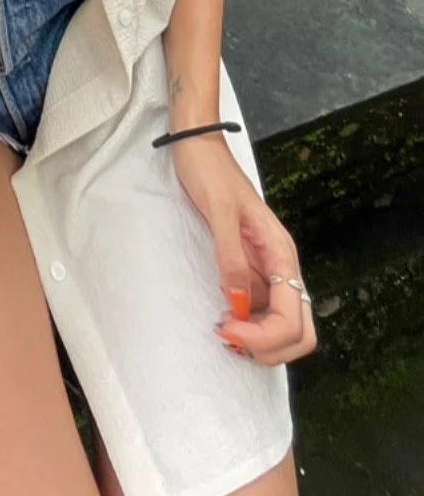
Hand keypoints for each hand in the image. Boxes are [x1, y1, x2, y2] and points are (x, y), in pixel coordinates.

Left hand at [170, 134, 316, 365]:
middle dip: (269, 349)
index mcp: (282, 253)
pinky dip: (249, 327)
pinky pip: (261, 311)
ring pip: (282, 327)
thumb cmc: (209, 172)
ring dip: (260, 342)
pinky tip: (225, 317)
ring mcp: (267, 270)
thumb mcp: (219, 211)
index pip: (293, 317)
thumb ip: (231, 258)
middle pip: (298, 331)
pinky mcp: (250, 268)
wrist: (197, 146)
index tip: (228, 330)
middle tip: (229, 340)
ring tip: (225, 332)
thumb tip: (241, 305)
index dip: (265, 337)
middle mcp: (281, 266)